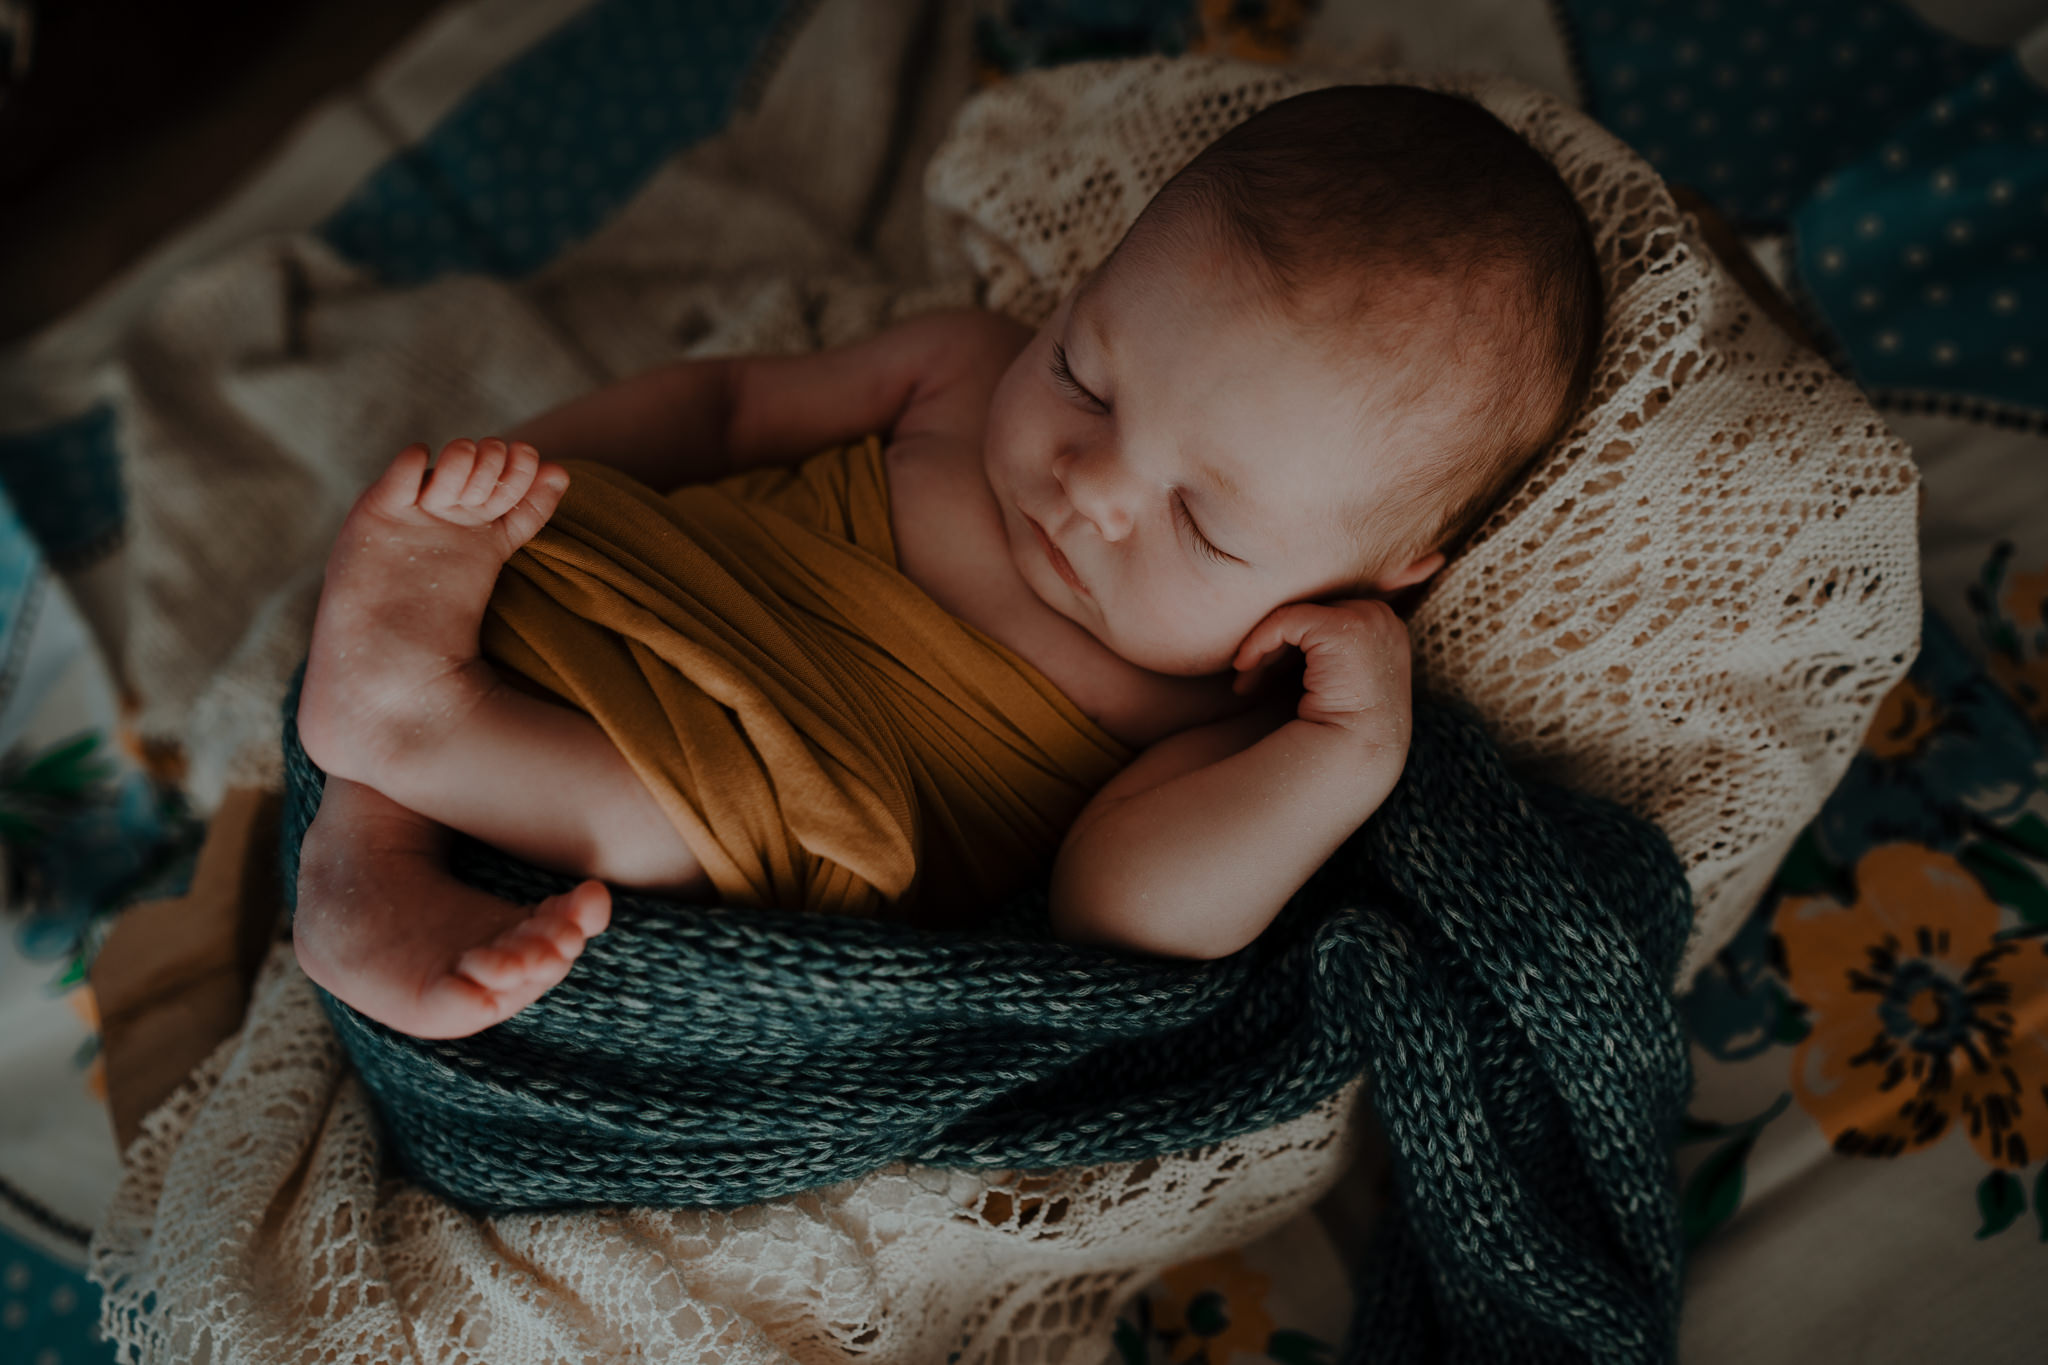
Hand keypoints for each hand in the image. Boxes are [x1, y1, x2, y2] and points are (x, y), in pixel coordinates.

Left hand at [1230, 598, 1412, 753]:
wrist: (1355, 756)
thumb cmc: (1338, 727)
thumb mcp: (1335, 678)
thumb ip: (1322, 651)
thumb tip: (1289, 635)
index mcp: (1382, 628)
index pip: (1323, 618)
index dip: (1287, 642)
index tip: (1260, 673)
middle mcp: (1381, 617)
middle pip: (1308, 613)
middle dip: (1274, 643)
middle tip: (1247, 674)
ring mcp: (1369, 618)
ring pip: (1294, 615)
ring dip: (1262, 646)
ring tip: (1244, 678)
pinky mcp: (1347, 626)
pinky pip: (1286, 620)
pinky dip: (1258, 643)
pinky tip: (1244, 671)